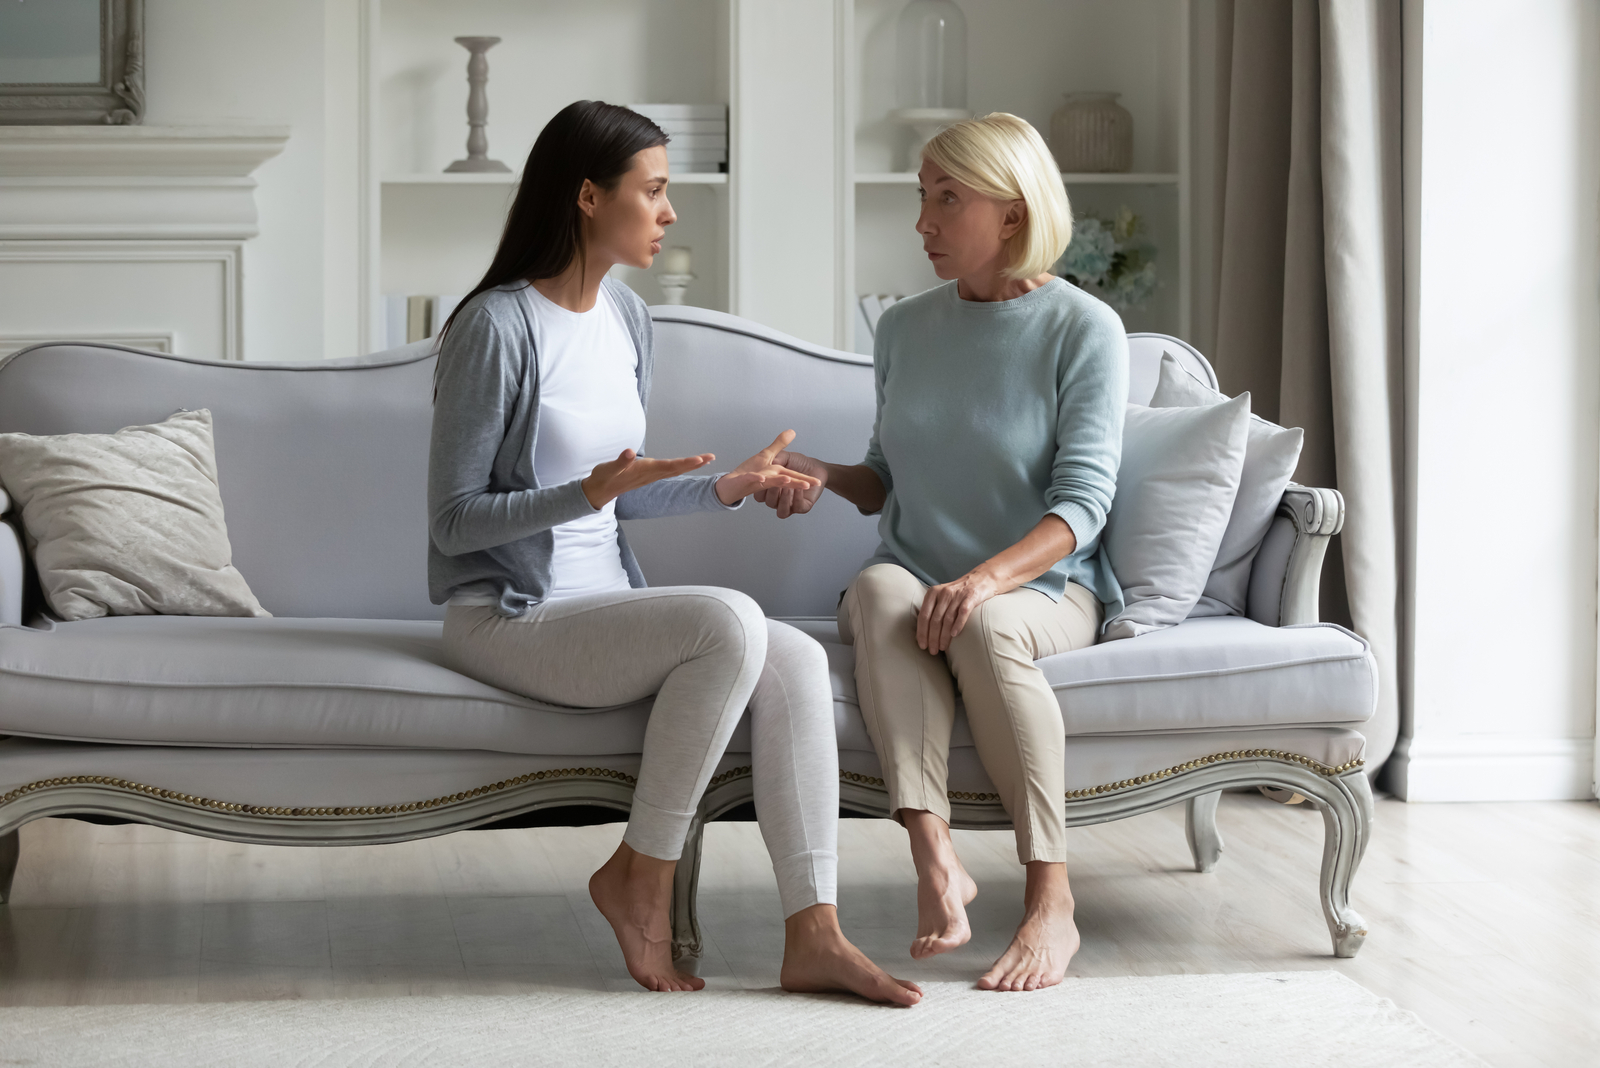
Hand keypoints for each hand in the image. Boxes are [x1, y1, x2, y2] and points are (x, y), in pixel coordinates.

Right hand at [583, 449, 713, 508]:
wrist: (600, 490)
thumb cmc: (605, 477)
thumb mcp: (609, 468)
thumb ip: (620, 461)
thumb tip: (629, 453)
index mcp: (645, 470)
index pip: (669, 466)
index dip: (685, 462)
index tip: (700, 459)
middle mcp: (651, 474)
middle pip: (677, 469)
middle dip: (694, 463)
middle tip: (711, 457)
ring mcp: (650, 475)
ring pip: (674, 470)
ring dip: (690, 465)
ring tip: (705, 460)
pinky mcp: (648, 475)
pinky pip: (669, 471)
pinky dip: (680, 466)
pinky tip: (686, 464)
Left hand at [715, 430, 822, 505]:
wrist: (731, 485)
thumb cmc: (749, 471)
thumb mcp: (768, 454)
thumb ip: (780, 444)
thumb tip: (792, 431)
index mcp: (776, 475)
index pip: (794, 477)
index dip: (805, 479)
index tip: (818, 482)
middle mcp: (769, 480)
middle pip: (786, 482)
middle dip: (797, 484)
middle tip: (809, 485)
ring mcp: (758, 482)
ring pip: (771, 484)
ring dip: (779, 482)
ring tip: (789, 481)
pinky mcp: (745, 482)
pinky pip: (751, 481)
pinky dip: (755, 479)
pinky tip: (762, 478)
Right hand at [752, 449, 828, 517]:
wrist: (816, 466)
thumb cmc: (798, 463)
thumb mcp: (785, 457)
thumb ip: (775, 458)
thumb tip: (768, 462)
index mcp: (770, 489)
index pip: (760, 495)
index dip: (761, 490)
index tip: (765, 479)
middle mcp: (778, 499)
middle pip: (770, 503)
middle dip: (773, 493)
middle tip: (778, 483)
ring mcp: (790, 505)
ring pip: (781, 511)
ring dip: (784, 499)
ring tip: (789, 486)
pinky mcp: (802, 507)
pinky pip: (797, 507)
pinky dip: (797, 498)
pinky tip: (799, 488)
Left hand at [917, 569, 1002, 654]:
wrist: (982, 579)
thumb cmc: (959, 593)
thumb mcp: (942, 596)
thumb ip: (933, 609)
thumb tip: (922, 633)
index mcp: (933, 593)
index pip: (923, 615)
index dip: (921, 632)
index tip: (922, 645)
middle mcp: (944, 593)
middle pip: (934, 619)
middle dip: (932, 637)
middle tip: (933, 651)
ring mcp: (957, 595)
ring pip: (947, 619)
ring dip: (944, 636)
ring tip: (942, 648)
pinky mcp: (971, 597)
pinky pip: (963, 613)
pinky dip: (958, 624)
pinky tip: (955, 635)